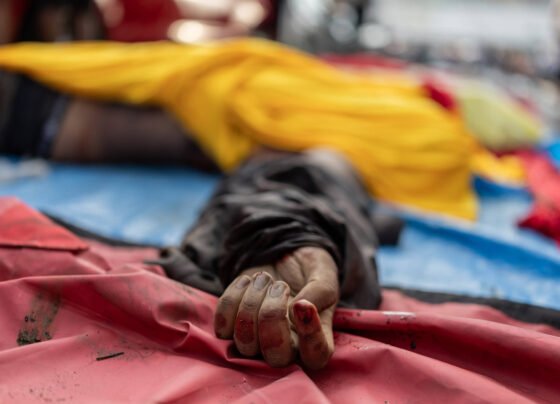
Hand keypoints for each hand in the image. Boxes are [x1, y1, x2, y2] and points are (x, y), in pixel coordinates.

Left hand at [214, 247, 338, 368]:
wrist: (279, 254)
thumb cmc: (307, 269)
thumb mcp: (322, 272)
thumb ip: (320, 292)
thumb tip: (299, 310)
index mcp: (316, 339)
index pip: (316, 356)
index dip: (310, 335)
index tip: (302, 304)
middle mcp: (287, 349)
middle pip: (275, 356)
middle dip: (272, 317)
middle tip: (281, 285)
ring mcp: (256, 342)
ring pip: (245, 341)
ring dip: (252, 302)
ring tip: (265, 278)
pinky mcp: (232, 329)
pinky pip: (223, 327)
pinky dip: (233, 298)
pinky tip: (247, 281)